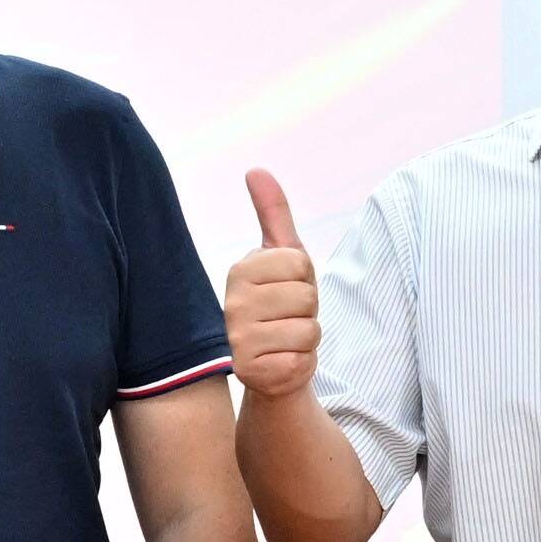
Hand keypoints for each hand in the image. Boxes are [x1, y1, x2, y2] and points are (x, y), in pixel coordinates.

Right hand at [225, 168, 317, 403]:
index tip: (286, 291)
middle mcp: (232, 303)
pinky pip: (301, 359)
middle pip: (306, 297)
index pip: (300, 263)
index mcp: (240, 270)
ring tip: (285, 341)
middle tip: (287, 320)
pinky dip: (301, 364)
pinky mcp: (250, 371)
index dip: (305, 280)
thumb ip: (273, 213)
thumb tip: (256, 170)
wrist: (273, 368)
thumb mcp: (283, 258)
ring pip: (307, 329)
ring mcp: (238, 338)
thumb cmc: (281, 307)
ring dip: (306, 339)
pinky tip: (281, 363)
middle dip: (308, 312)